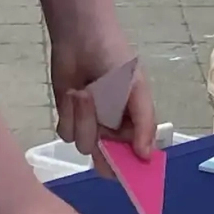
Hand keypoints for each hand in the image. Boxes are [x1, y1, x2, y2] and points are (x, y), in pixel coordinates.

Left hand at [51, 40, 154, 171]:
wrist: (82, 39)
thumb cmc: (116, 60)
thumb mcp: (138, 90)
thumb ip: (144, 123)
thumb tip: (146, 156)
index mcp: (134, 125)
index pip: (134, 157)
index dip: (131, 168)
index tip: (128, 174)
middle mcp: (112, 130)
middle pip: (107, 159)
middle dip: (103, 152)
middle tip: (102, 141)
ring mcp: (89, 125)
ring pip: (84, 144)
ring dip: (85, 120)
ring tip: (86, 93)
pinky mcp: (68, 118)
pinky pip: (66, 133)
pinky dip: (70, 115)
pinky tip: (75, 93)